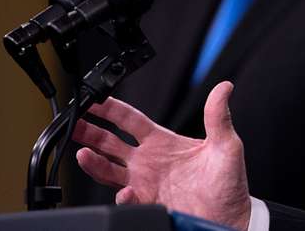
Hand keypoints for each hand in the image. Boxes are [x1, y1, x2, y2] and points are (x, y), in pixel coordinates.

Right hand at [73, 81, 251, 230]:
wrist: (232, 219)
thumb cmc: (229, 184)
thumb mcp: (226, 145)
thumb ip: (219, 117)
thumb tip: (225, 87)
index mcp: (164, 142)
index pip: (131, 120)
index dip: (111, 109)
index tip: (94, 99)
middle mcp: (149, 161)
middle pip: (110, 143)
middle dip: (90, 132)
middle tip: (73, 123)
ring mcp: (145, 183)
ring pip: (108, 170)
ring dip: (94, 163)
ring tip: (83, 154)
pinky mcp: (147, 203)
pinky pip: (126, 199)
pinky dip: (123, 196)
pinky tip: (126, 190)